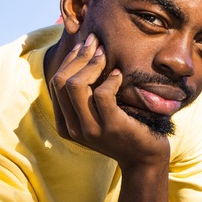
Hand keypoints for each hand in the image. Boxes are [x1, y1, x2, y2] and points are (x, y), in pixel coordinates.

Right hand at [48, 33, 169, 168]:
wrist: (145, 159)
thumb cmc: (126, 129)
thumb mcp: (101, 112)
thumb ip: (89, 94)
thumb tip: (87, 54)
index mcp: (65, 123)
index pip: (56, 83)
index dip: (70, 59)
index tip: (86, 44)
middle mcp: (72, 128)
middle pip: (61, 81)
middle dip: (79, 56)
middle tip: (97, 41)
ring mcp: (90, 129)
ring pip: (76, 86)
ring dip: (92, 64)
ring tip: (106, 55)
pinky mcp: (111, 127)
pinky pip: (102, 94)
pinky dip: (110, 79)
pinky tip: (120, 75)